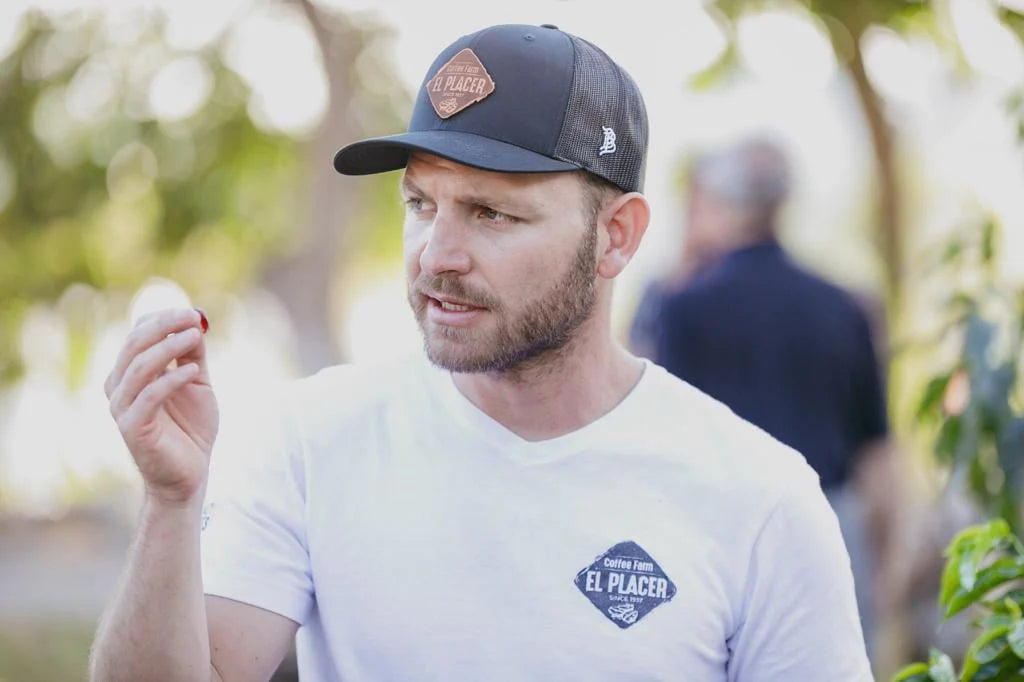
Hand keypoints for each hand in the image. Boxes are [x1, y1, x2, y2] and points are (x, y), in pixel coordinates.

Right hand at [105, 308, 218, 506]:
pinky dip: (171, 379)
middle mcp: (120, 387)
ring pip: (138, 367)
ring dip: (168, 348)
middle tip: (192, 318)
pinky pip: (148, 396)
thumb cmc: (192, 428)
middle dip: (164, 326)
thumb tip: (195, 322)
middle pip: (134, 345)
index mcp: (131, 373)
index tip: (191, 312)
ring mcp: (123, 407)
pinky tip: (193, 372)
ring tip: (196, 338)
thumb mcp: (197, 384)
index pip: (138, 334)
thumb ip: (193, 356)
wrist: (191, 473)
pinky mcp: (133, 428)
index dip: (162, 319)